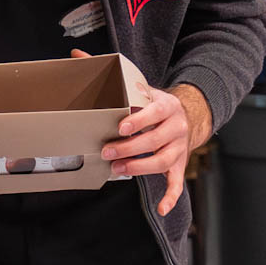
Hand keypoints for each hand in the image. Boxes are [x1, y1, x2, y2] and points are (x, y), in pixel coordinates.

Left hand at [77, 47, 206, 216]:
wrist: (187, 115)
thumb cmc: (154, 103)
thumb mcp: (140, 85)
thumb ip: (111, 72)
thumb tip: (77, 55)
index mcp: (167, 105)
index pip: (155, 112)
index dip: (140, 120)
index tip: (121, 126)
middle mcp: (176, 127)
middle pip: (156, 140)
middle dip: (131, 148)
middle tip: (108, 151)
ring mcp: (179, 148)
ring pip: (163, 162)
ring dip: (140, 167)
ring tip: (118, 169)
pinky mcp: (179, 164)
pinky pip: (177, 183)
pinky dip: (171, 197)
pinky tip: (162, 209)